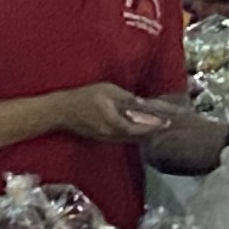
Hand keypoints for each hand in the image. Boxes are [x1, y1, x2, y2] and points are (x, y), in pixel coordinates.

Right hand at [52, 80, 167, 141]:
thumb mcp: (106, 90)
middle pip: (137, 136)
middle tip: (166, 125)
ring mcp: (106, 138)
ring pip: (130, 139)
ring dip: (144, 134)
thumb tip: (141, 102)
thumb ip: (125, 97)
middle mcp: (112, 134)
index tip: (167, 123)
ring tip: (157, 127)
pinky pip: (123, 138)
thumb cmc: (83, 97)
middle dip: (152, 131)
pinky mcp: (102, 138)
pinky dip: (133, 134)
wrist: (62, 112)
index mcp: (114, 122)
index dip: (154, 126)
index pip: (139, 128)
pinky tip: (139, 129)